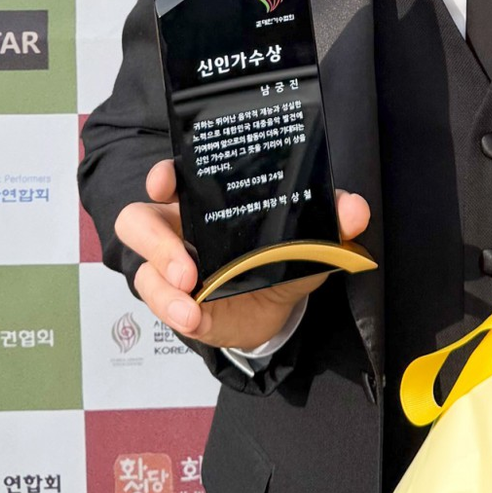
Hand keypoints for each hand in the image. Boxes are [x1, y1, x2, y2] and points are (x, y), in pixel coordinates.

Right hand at [114, 159, 370, 352]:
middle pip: (137, 222)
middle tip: (186, 266)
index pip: (169, 177)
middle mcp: (178, 229)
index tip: (167, 180)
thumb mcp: (312, 232)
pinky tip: (196, 317)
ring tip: (191, 295)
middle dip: (154, 241)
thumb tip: (354, 211)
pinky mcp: (177, 304)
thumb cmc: (284, 252)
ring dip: (162, 287)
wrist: (281, 305)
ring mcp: (171, 269)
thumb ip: (333, 215)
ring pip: (142, 270)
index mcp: (203, 198)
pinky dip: (176, 311)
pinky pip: (162, 306)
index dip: (162, 175)